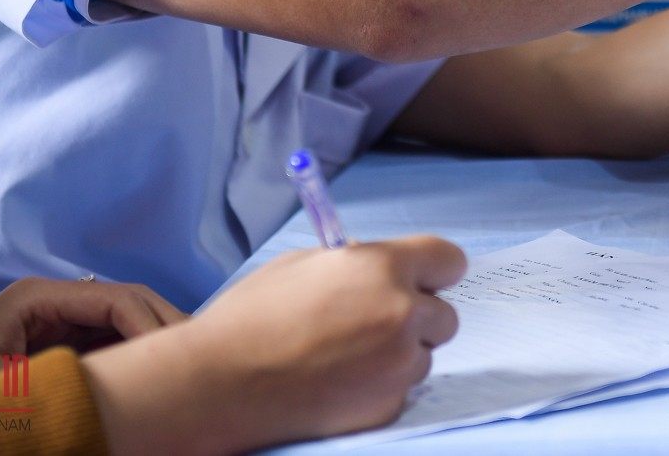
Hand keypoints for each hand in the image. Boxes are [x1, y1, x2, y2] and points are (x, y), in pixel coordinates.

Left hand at [0, 277, 186, 361]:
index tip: (175, 360)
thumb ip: (64, 375)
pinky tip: (149, 379)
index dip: (152, 324)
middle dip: (163, 327)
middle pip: (125, 304)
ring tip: (183, 369)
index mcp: (38, 297)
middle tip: (199, 358)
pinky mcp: (50, 346)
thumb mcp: (4, 387)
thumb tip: (124, 379)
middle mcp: (50, 301)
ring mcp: (51, 322)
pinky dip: (130, 357)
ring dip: (150, 342)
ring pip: (118, 324)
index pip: (116, 299)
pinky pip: (103, 344)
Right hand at [83, 236, 465, 455]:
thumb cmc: (252, 317)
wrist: (219, 383)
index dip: (433, 270)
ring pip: (422, 356)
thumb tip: (378, 264)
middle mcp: (402, 315)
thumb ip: (356, 263)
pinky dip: (378, 386)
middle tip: (373, 321)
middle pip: (444, 315)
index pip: (450, 260)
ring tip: (343, 355)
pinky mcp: (387, 407)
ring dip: (398, 354)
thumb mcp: (304, 264)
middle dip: (417, 316)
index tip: (420, 278)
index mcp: (384, 268)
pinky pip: (399, 390)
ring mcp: (398, 367)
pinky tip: (336, 382)